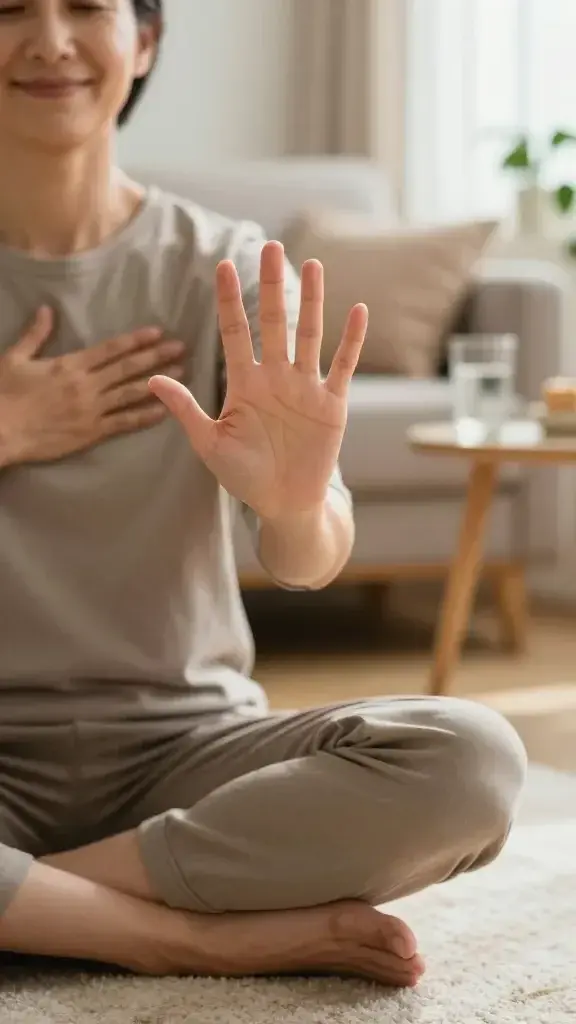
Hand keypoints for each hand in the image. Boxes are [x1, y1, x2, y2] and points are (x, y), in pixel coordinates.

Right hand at [0, 306, 184, 465]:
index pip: (111, 349)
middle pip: (128, 368)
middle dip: (157, 357)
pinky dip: (144, 416)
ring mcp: (91, 410)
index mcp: (71, 364)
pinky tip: (164, 411)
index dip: (136, 340)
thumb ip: (36, 334)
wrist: (0, 429)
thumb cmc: (4, 393)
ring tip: (182, 375)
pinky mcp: (91, 433)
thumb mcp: (15, 357)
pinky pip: (123, 423)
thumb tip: (48, 309)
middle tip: (182, 349)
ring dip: (159, 383)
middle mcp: (87, 385)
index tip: (157, 333)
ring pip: (131, 393)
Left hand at [149, 241, 366, 520]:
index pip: (235, 333)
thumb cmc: (245, 477)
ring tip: (312, 265)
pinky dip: (351, 340)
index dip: (229, 301)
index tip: (221, 266)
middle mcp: (276, 377)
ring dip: (311, 301)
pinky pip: (343, 366)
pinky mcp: (331, 404)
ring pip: (309, 334)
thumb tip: (151, 379)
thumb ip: (186, 410)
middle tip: (270, 248)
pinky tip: (357, 309)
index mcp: (245, 384)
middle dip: (271, 286)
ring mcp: (305, 387)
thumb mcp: (210, 444)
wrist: (284, 503)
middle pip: (273, 323)